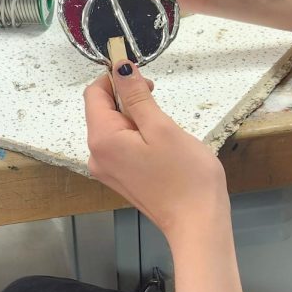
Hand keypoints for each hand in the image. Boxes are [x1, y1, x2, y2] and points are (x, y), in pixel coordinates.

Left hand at [85, 56, 228, 248]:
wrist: (197, 223)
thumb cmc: (185, 176)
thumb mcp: (161, 127)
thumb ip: (136, 96)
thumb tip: (120, 68)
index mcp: (102, 139)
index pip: (94, 94)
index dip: (115, 78)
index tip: (143, 77)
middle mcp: (96, 155)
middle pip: (102, 111)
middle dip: (128, 99)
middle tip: (159, 104)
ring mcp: (107, 169)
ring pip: (114, 128)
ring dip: (136, 118)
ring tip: (163, 130)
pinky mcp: (120, 178)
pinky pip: (121, 145)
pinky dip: (137, 136)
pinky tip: (159, 146)